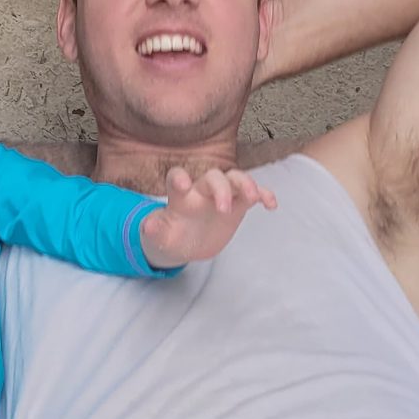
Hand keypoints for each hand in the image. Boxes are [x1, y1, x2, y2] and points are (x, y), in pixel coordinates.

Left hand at [140, 166, 277, 267]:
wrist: (189, 241)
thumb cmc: (172, 235)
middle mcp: (202, 190)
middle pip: (214, 177)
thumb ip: (156, 230)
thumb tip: (148, 227)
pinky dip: (264, 194)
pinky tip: (271, 205)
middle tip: (224, 209)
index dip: (179, 178)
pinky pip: (253, 194)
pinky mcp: (238, 204)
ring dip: (246, 184)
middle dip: (220, 188)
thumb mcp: (162, 237)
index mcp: (181, 196)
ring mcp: (222, 195)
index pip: (178, 177)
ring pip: (236, 178)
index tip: (182, 185)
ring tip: (253, 198)